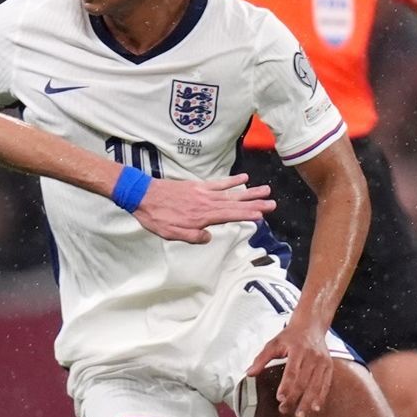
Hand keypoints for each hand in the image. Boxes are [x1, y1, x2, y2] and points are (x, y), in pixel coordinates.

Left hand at [132, 174, 273, 243]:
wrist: (143, 195)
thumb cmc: (157, 218)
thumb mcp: (172, 234)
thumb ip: (192, 237)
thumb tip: (209, 237)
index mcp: (202, 217)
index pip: (230, 216)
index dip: (247, 215)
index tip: (262, 215)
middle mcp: (207, 203)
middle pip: (235, 204)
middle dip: (255, 204)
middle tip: (272, 203)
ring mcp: (203, 192)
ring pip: (231, 193)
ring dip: (249, 192)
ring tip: (266, 190)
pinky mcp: (198, 186)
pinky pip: (219, 183)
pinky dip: (232, 181)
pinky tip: (244, 179)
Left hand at [246, 315, 333, 416]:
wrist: (311, 326)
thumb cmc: (290, 336)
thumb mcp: (273, 343)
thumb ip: (261, 359)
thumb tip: (248, 373)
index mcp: (297, 349)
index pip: (292, 371)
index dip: (286, 386)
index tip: (280, 398)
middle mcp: (312, 356)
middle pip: (303, 381)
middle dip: (294, 398)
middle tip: (284, 410)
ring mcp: (322, 362)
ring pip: (316, 385)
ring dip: (308, 402)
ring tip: (300, 414)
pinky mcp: (329, 366)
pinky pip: (325, 384)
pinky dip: (321, 397)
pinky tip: (315, 408)